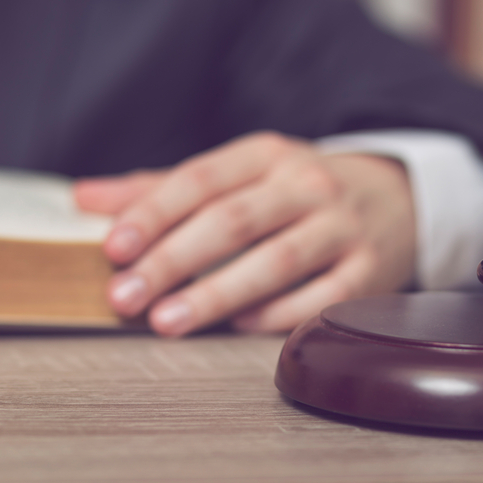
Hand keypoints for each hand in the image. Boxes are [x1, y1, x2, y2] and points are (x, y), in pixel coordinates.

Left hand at [74, 132, 415, 335]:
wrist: (398, 198)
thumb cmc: (298, 190)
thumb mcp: (240, 173)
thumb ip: (162, 187)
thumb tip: (84, 199)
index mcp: (267, 154)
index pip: (201, 179)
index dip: (154, 212)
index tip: (112, 247)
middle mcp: (308, 184)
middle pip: (233, 220)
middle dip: (173, 259)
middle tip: (123, 295)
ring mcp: (343, 228)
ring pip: (276, 261)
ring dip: (216, 293)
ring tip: (165, 321)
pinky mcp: (369, 271)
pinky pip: (320, 299)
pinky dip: (276, 315)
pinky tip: (237, 328)